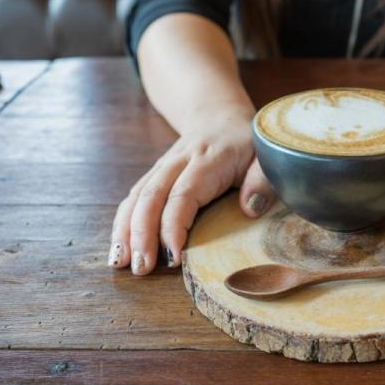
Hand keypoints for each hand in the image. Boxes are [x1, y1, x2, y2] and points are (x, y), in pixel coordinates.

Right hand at [108, 115, 274, 274]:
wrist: (219, 116)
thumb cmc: (246, 142)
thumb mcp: (265, 155)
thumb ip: (262, 180)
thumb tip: (250, 209)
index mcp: (206, 161)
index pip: (183, 195)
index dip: (173, 226)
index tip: (172, 257)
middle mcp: (177, 163)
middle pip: (151, 198)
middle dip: (141, 235)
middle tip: (141, 268)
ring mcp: (162, 168)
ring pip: (136, 198)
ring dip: (125, 231)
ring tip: (120, 263)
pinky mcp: (154, 176)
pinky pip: (134, 199)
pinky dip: (122, 223)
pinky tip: (118, 248)